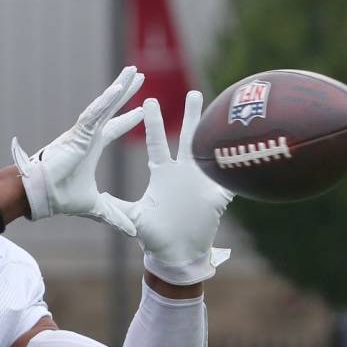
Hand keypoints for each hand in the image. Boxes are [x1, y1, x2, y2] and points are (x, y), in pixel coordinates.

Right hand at [11, 66, 144, 235]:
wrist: (40, 195)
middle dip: (126, 92)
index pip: (114, 128)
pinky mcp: (77, 133)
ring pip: (105, 104)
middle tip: (139, 75)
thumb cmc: (60, 197)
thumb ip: (114, 216)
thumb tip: (134, 231)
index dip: (127, 119)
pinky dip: (107, 101)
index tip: (141, 110)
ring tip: (133, 71)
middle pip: (111, 108)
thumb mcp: (96, 207)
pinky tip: (120, 88)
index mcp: (92, 147)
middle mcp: (88, 135)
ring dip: (120, 87)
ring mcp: (82, 131)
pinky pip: (94, 113)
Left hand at [106, 92, 234, 284]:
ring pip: (209, 150)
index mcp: (162, 173)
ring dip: (214, 132)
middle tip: (192, 92)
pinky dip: (236, 165)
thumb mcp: (136, 218)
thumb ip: (118, 207)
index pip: (157, 143)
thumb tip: (99, 196)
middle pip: (187, 137)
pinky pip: (229, 176)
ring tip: (221, 110)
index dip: (153, 123)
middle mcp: (183, 172)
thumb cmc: (155, 236)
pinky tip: (246, 148)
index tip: (148, 101)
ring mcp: (202, 181)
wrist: (177, 254)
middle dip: (191, 115)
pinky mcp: (218, 194)